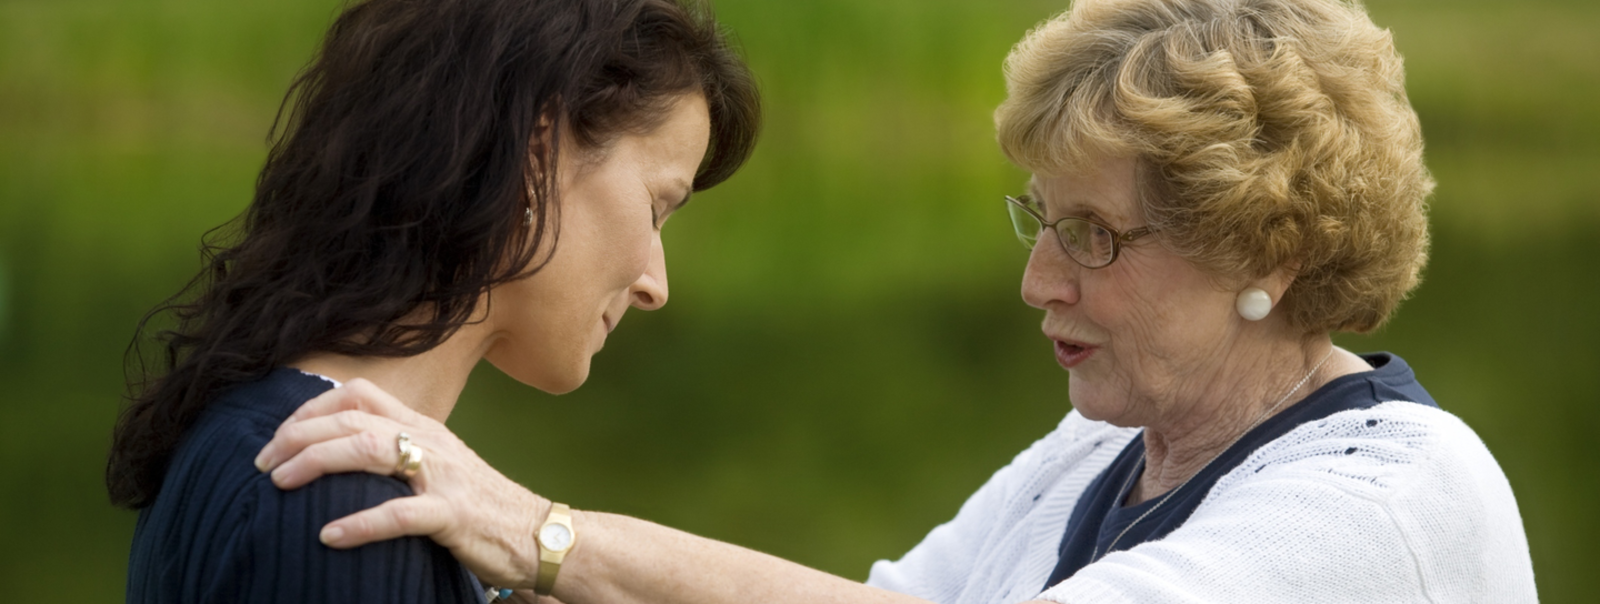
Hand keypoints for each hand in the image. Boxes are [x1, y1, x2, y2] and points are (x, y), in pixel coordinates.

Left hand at [254, 379, 548, 587]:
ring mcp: (444, 476)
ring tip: (279, 483)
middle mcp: (432, 441)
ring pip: (371, 451)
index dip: (311, 408)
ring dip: (317, 462)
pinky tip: (329, 536)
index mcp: (425, 427)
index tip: (279, 437)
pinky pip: (399, 514)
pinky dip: (359, 524)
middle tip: (263, 463)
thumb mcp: (438, 466)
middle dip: (298, 436)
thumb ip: (399, 453)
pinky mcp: (454, 514)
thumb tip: (338, 453)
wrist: (540, 534)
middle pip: (354, 419)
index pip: (360, 394)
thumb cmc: (481, 505)